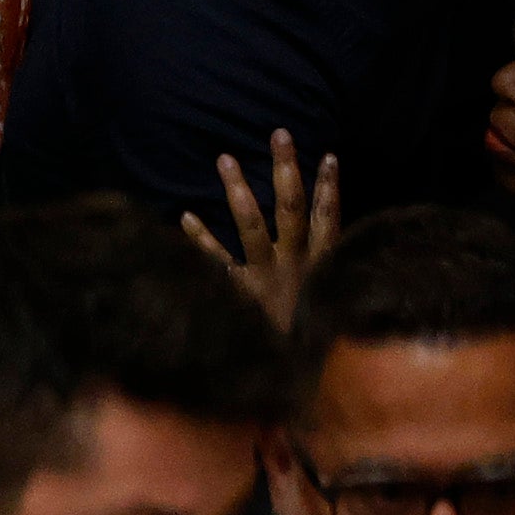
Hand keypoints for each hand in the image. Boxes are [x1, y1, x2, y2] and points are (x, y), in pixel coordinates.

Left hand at [180, 132, 334, 326]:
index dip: (330, 189)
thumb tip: (317, 242)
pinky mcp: (238, 294)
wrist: (290, 381)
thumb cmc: (305, 340)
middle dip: (287, 169)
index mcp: (321, 268)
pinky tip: (184, 216)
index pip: (329, 221)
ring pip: (253, 227)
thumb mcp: (323, 304)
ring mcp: (265, 278)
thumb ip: (320, 274)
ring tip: (224, 159)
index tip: (329, 156)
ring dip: (239, 191)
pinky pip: (217, 262)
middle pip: (293, 209)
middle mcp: (295, 267)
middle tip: (278, 133)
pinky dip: (201, 239)